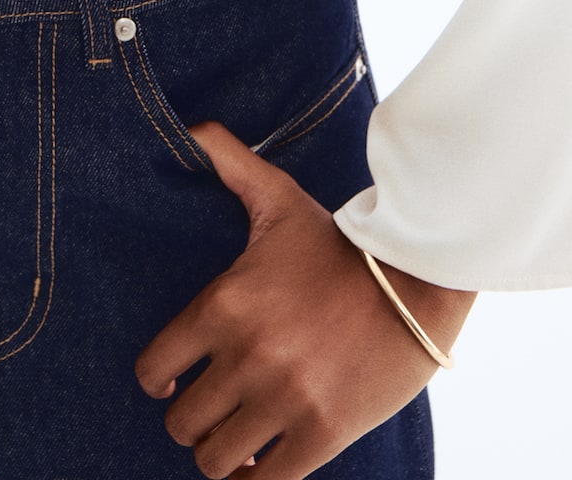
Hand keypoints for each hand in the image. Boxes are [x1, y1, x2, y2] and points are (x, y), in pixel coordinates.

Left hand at [135, 121, 473, 478]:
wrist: (416, 278)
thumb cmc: (339, 241)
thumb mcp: (278, 197)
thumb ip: (227, 162)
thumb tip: (190, 127)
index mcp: (224, 305)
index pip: (154, 368)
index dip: (157, 379)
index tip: (169, 380)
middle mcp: (246, 357)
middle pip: (181, 424)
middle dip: (190, 420)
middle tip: (208, 409)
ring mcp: (284, 399)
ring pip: (216, 460)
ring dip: (221, 454)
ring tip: (234, 438)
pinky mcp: (323, 433)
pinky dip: (257, 478)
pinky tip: (262, 460)